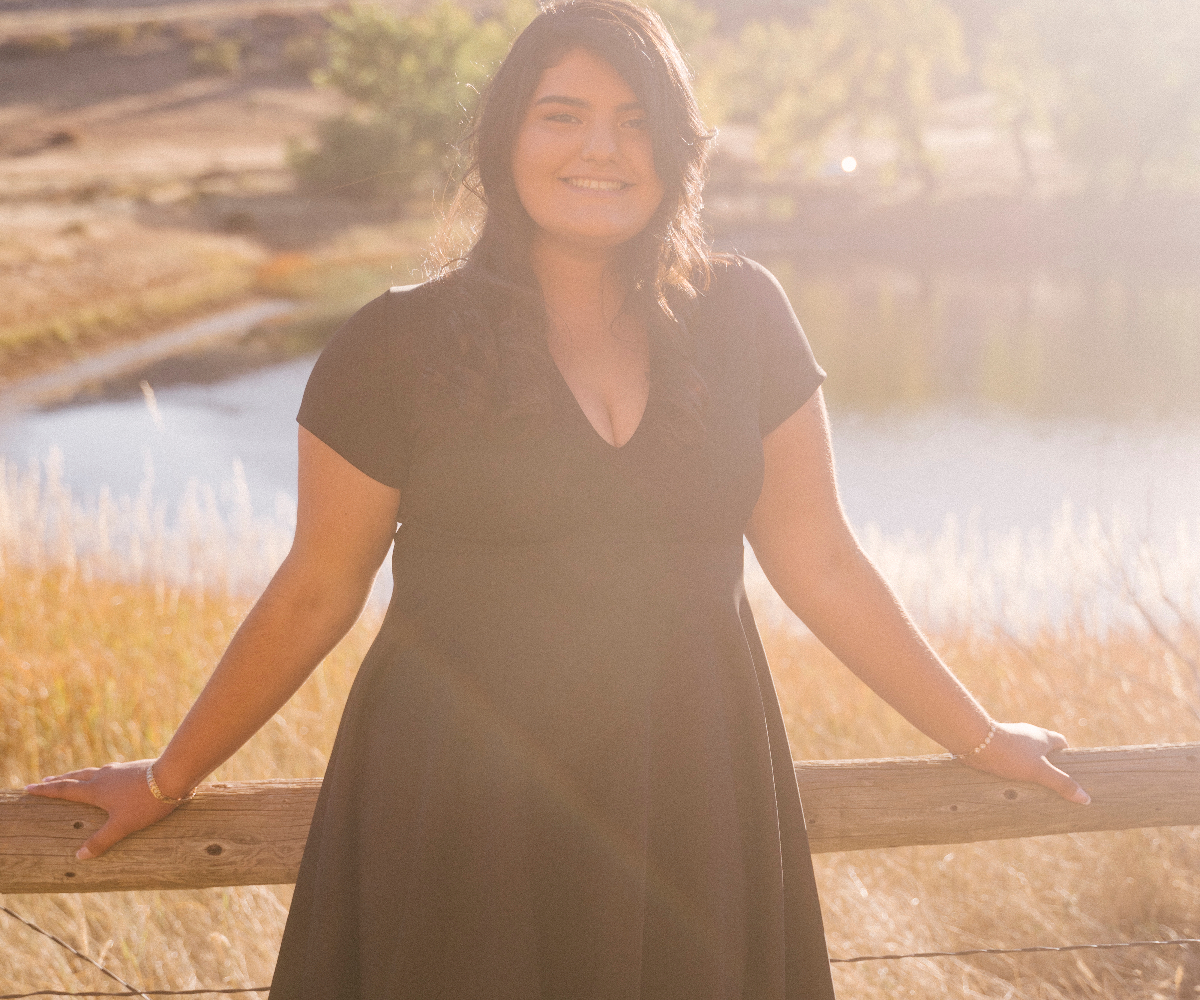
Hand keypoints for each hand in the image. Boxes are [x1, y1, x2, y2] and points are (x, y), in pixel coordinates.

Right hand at [25, 760, 182, 859]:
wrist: (174, 775)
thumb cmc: (146, 802)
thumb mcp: (122, 826)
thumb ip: (101, 841)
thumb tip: (79, 856)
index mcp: (96, 790)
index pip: (65, 790)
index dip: (46, 791)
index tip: (29, 788)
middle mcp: (104, 776)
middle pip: (77, 777)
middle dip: (60, 781)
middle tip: (45, 781)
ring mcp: (120, 770)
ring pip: (94, 772)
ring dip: (80, 775)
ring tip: (74, 777)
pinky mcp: (134, 768)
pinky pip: (111, 771)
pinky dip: (101, 774)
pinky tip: (109, 777)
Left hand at [965, 722, 1090, 804]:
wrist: (975, 742)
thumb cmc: (1010, 754)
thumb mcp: (1040, 771)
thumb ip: (1062, 784)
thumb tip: (1086, 798)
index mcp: (1042, 736)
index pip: (1061, 742)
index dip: (1066, 755)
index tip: (1070, 771)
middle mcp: (1027, 734)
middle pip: (1043, 748)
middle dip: (1048, 763)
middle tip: (1052, 783)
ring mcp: (1011, 738)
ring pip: (1025, 752)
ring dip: (1028, 765)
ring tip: (1031, 785)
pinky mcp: (995, 744)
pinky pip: (1009, 756)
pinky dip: (1012, 766)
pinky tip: (1010, 780)